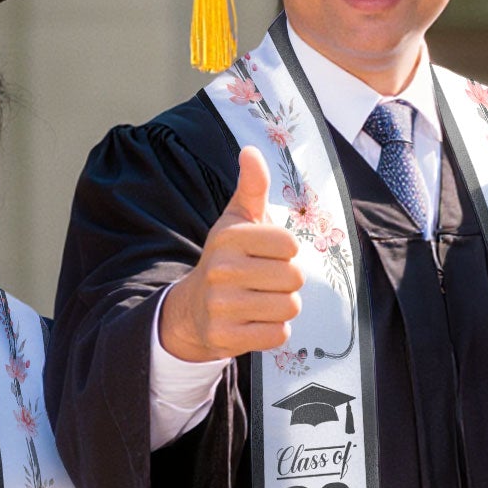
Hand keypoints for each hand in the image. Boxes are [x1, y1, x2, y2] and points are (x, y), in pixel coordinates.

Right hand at [157, 147, 305, 362]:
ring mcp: (221, 305)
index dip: (287, 251)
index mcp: (230, 237)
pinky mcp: (225, 336)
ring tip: (261, 300)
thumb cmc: (227, 258)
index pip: (290, 243)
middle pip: (294, 277)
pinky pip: (278, 334)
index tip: (267, 254)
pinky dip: (274, 330)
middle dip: (288, 281)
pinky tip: (255, 320)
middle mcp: (222, 269)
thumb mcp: (237, 220)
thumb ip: (252, 186)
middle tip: (266, 281)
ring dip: (282, 306)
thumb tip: (251, 151)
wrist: (193, 308)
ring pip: (289, 307)